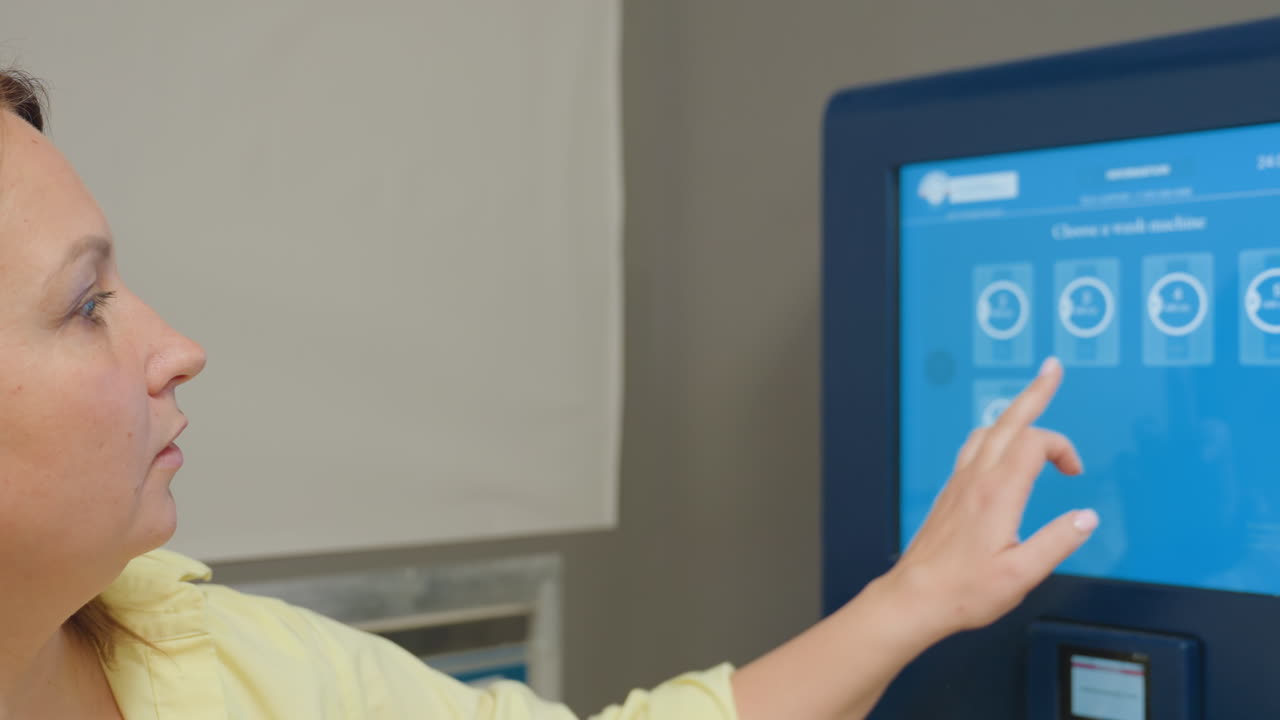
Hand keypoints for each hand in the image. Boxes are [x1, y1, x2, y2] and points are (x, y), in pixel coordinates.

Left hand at [882, 356, 1096, 641]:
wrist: (914, 597)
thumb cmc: (963, 591)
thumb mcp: (1022, 574)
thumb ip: (1057, 542)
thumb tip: (1086, 518)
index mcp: (997, 493)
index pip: (1036, 443)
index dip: (1063, 448)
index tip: (1075, 472)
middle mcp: (975, 479)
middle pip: (1009, 421)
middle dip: (1035, 393)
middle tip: (1053, 369)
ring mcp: (959, 483)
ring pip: (987, 431)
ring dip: (1013, 414)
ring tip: (1031, 403)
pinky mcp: (950, 493)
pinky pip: (973, 448)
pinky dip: (995, 435)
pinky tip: (999, 445)